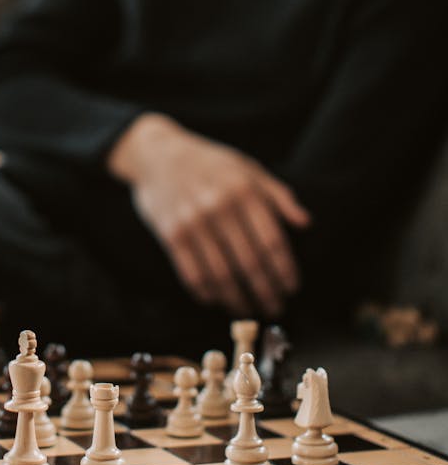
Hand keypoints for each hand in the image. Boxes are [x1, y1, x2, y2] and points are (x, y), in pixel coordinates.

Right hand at [107, 113, 309, 317]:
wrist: (158, 154)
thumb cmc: (211, 163)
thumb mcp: (248, 169)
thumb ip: (278, 195)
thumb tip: (305, 223)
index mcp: (245, 190)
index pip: (272, 241)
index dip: (285, 270)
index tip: (292, 288)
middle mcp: (220, 206)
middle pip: (250, 263)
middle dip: (266, 292)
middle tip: (275, 309)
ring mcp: (193, 221)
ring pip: (221, 275)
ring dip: (237, 300)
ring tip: (248, 311)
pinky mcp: (171, 234)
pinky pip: (192, 274)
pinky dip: (206, 293)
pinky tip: (216, 300)